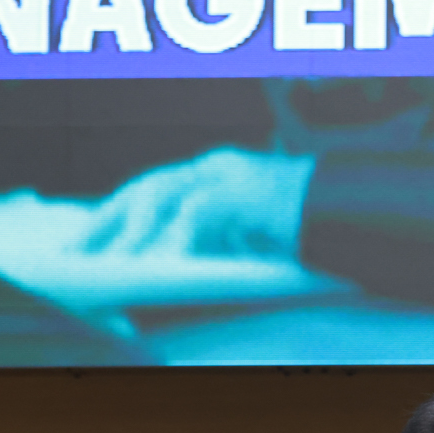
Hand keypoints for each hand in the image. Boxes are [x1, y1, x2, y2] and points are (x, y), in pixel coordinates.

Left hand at [80, 148, 313, 257]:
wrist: (359, 214)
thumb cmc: (315, 229)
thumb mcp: (258, 234)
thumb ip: (223, 240)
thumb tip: (179, 266)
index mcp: (219, 172)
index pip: (155, 189)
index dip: (118, 213)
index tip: (88, 238)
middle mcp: (218, 166)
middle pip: (145, 187)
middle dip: (106, 220)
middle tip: (74, 251)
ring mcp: (233, 173)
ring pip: (162, 194)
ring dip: (131, 231)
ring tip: (108, 262)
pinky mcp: (249, 188)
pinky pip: (202, 212)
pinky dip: (178, 238)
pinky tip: (163, 262)